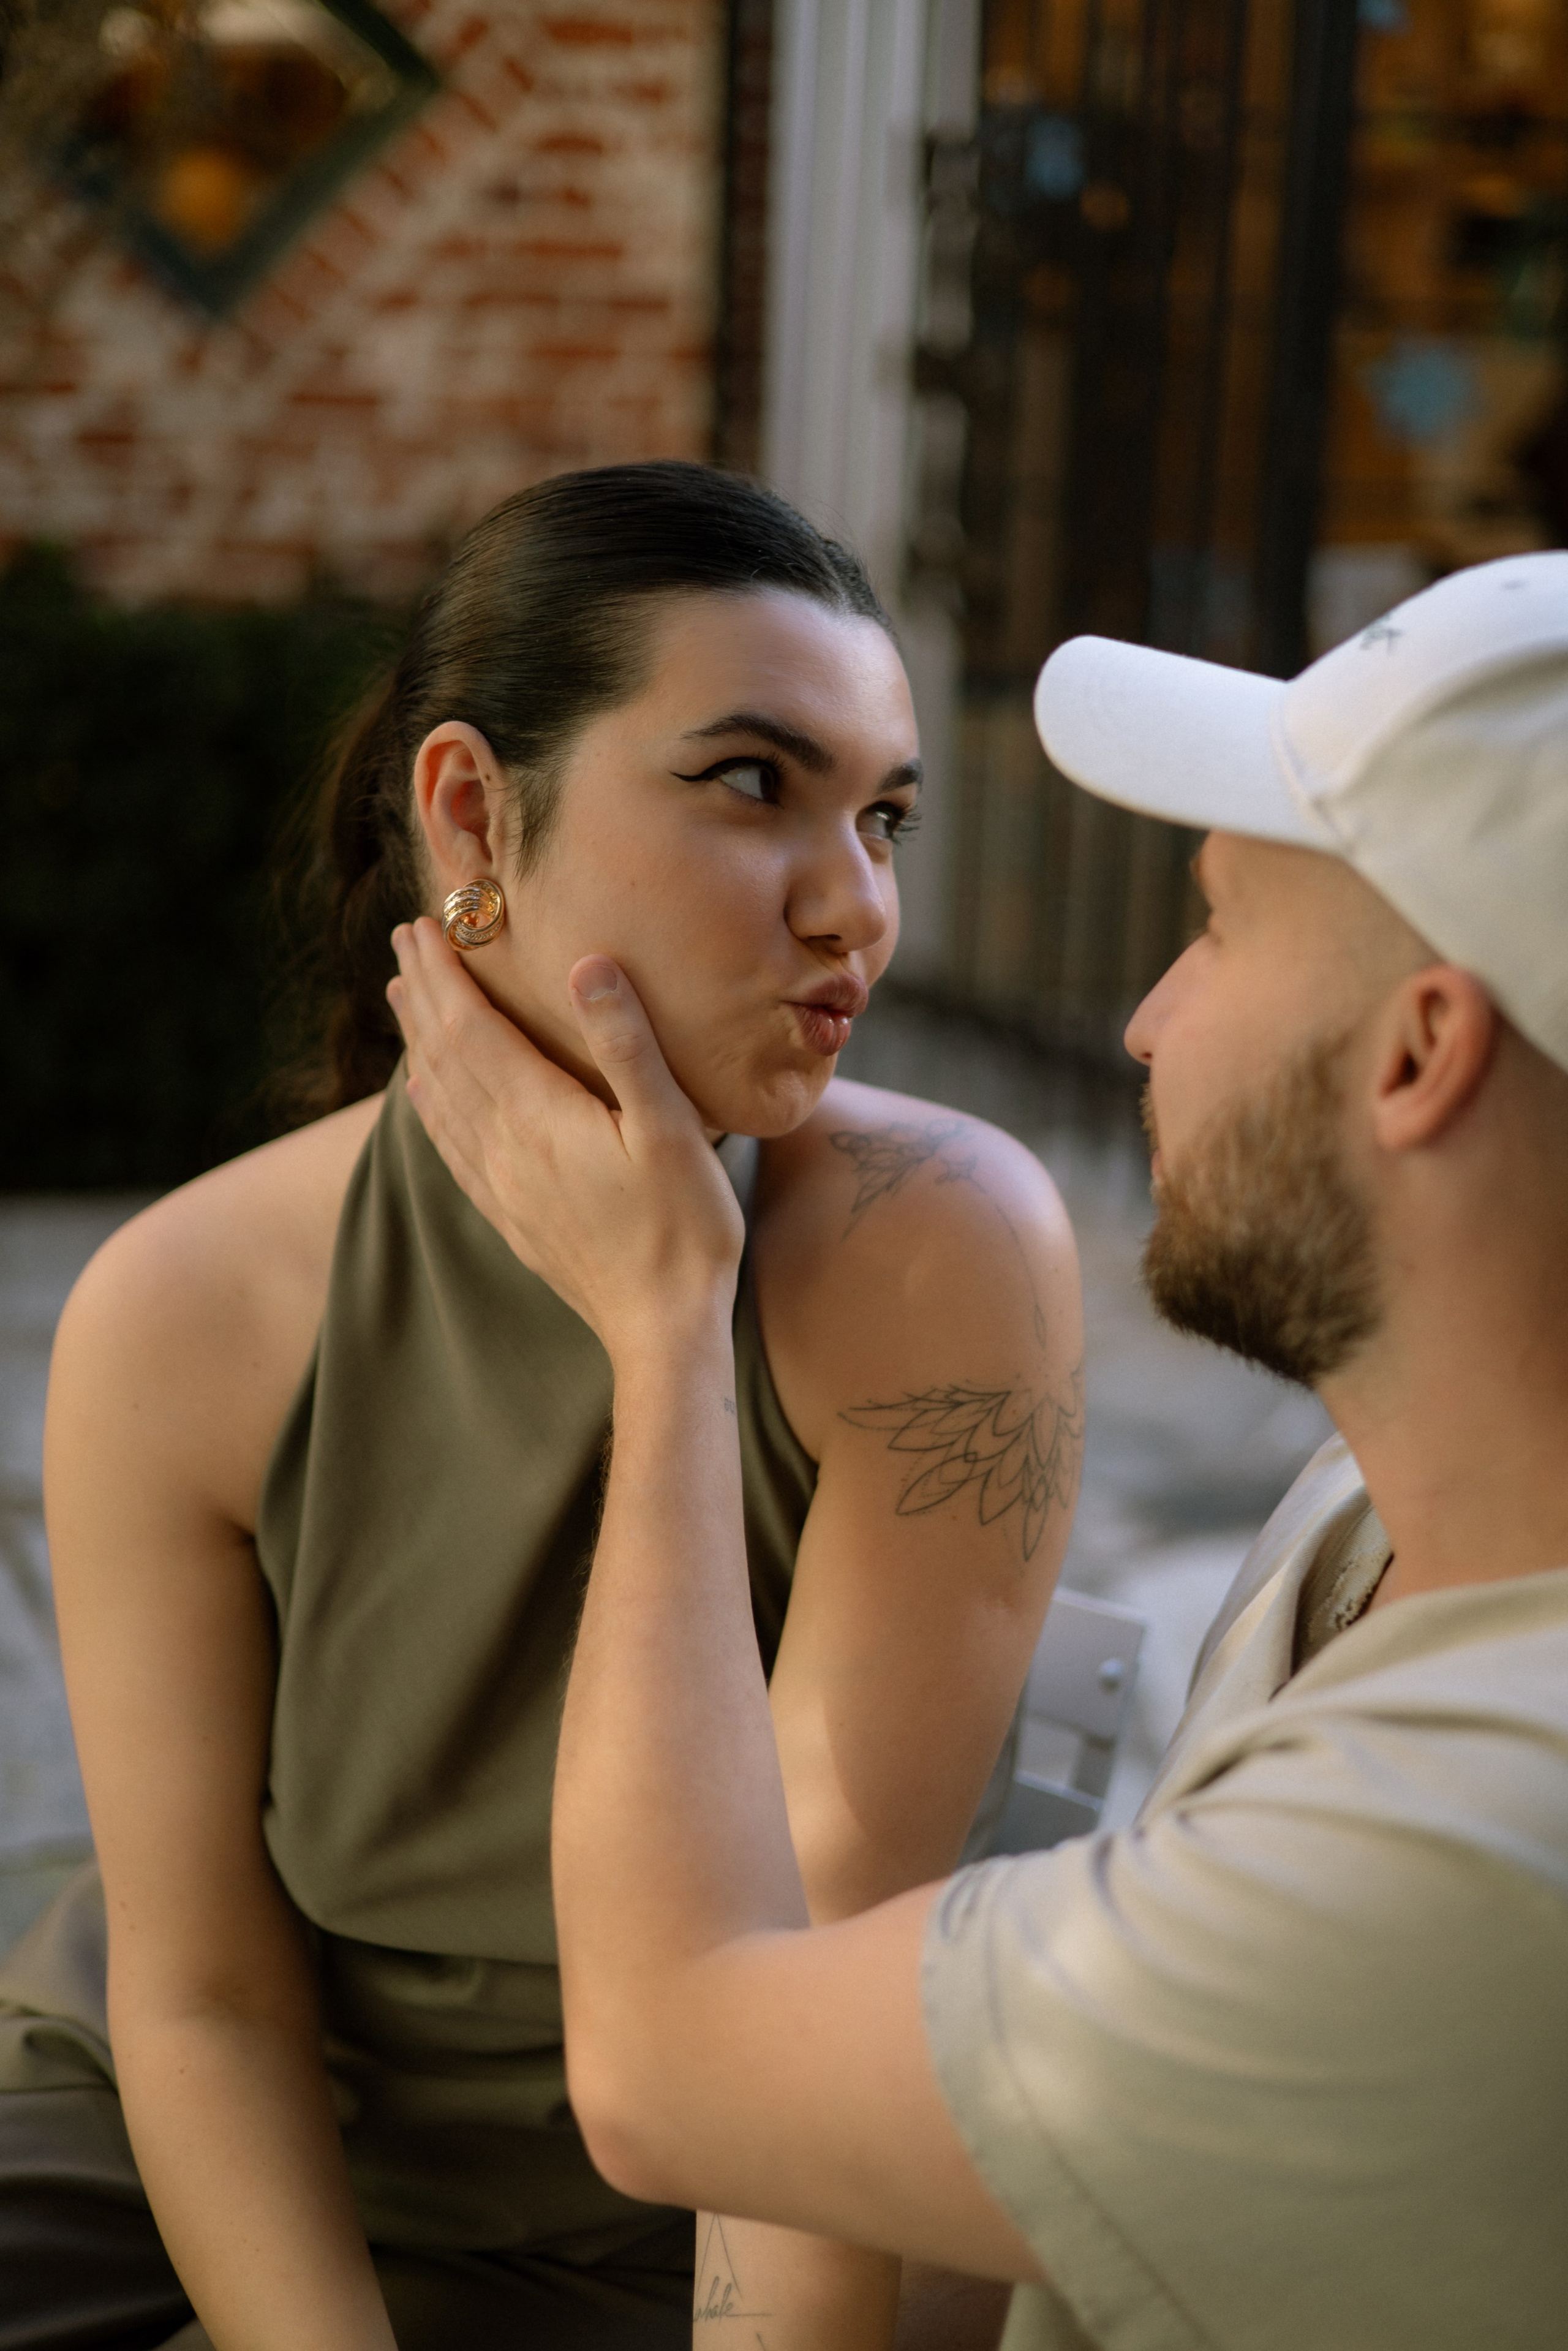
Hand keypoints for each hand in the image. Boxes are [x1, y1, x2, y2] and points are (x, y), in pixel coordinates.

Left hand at [387, 920, 743, 1356]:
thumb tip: (586, 964)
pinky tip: (422, 1095)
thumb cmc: (683, 1227)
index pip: (472, 1028)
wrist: (662, 1328)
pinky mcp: (511, 1216)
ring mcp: (503, 1186)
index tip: (425, 926)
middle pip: (446, 1056)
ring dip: (418, 1042)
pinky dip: (430, 1107)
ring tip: (403, 999)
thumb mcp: (671, 1128)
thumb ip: (626, 1044)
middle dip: (424, 994)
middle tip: (405, 943)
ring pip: (441, 1098)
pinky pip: (452, 1148)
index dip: (445, 975)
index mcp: (539, 1116)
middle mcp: (505, 1148)